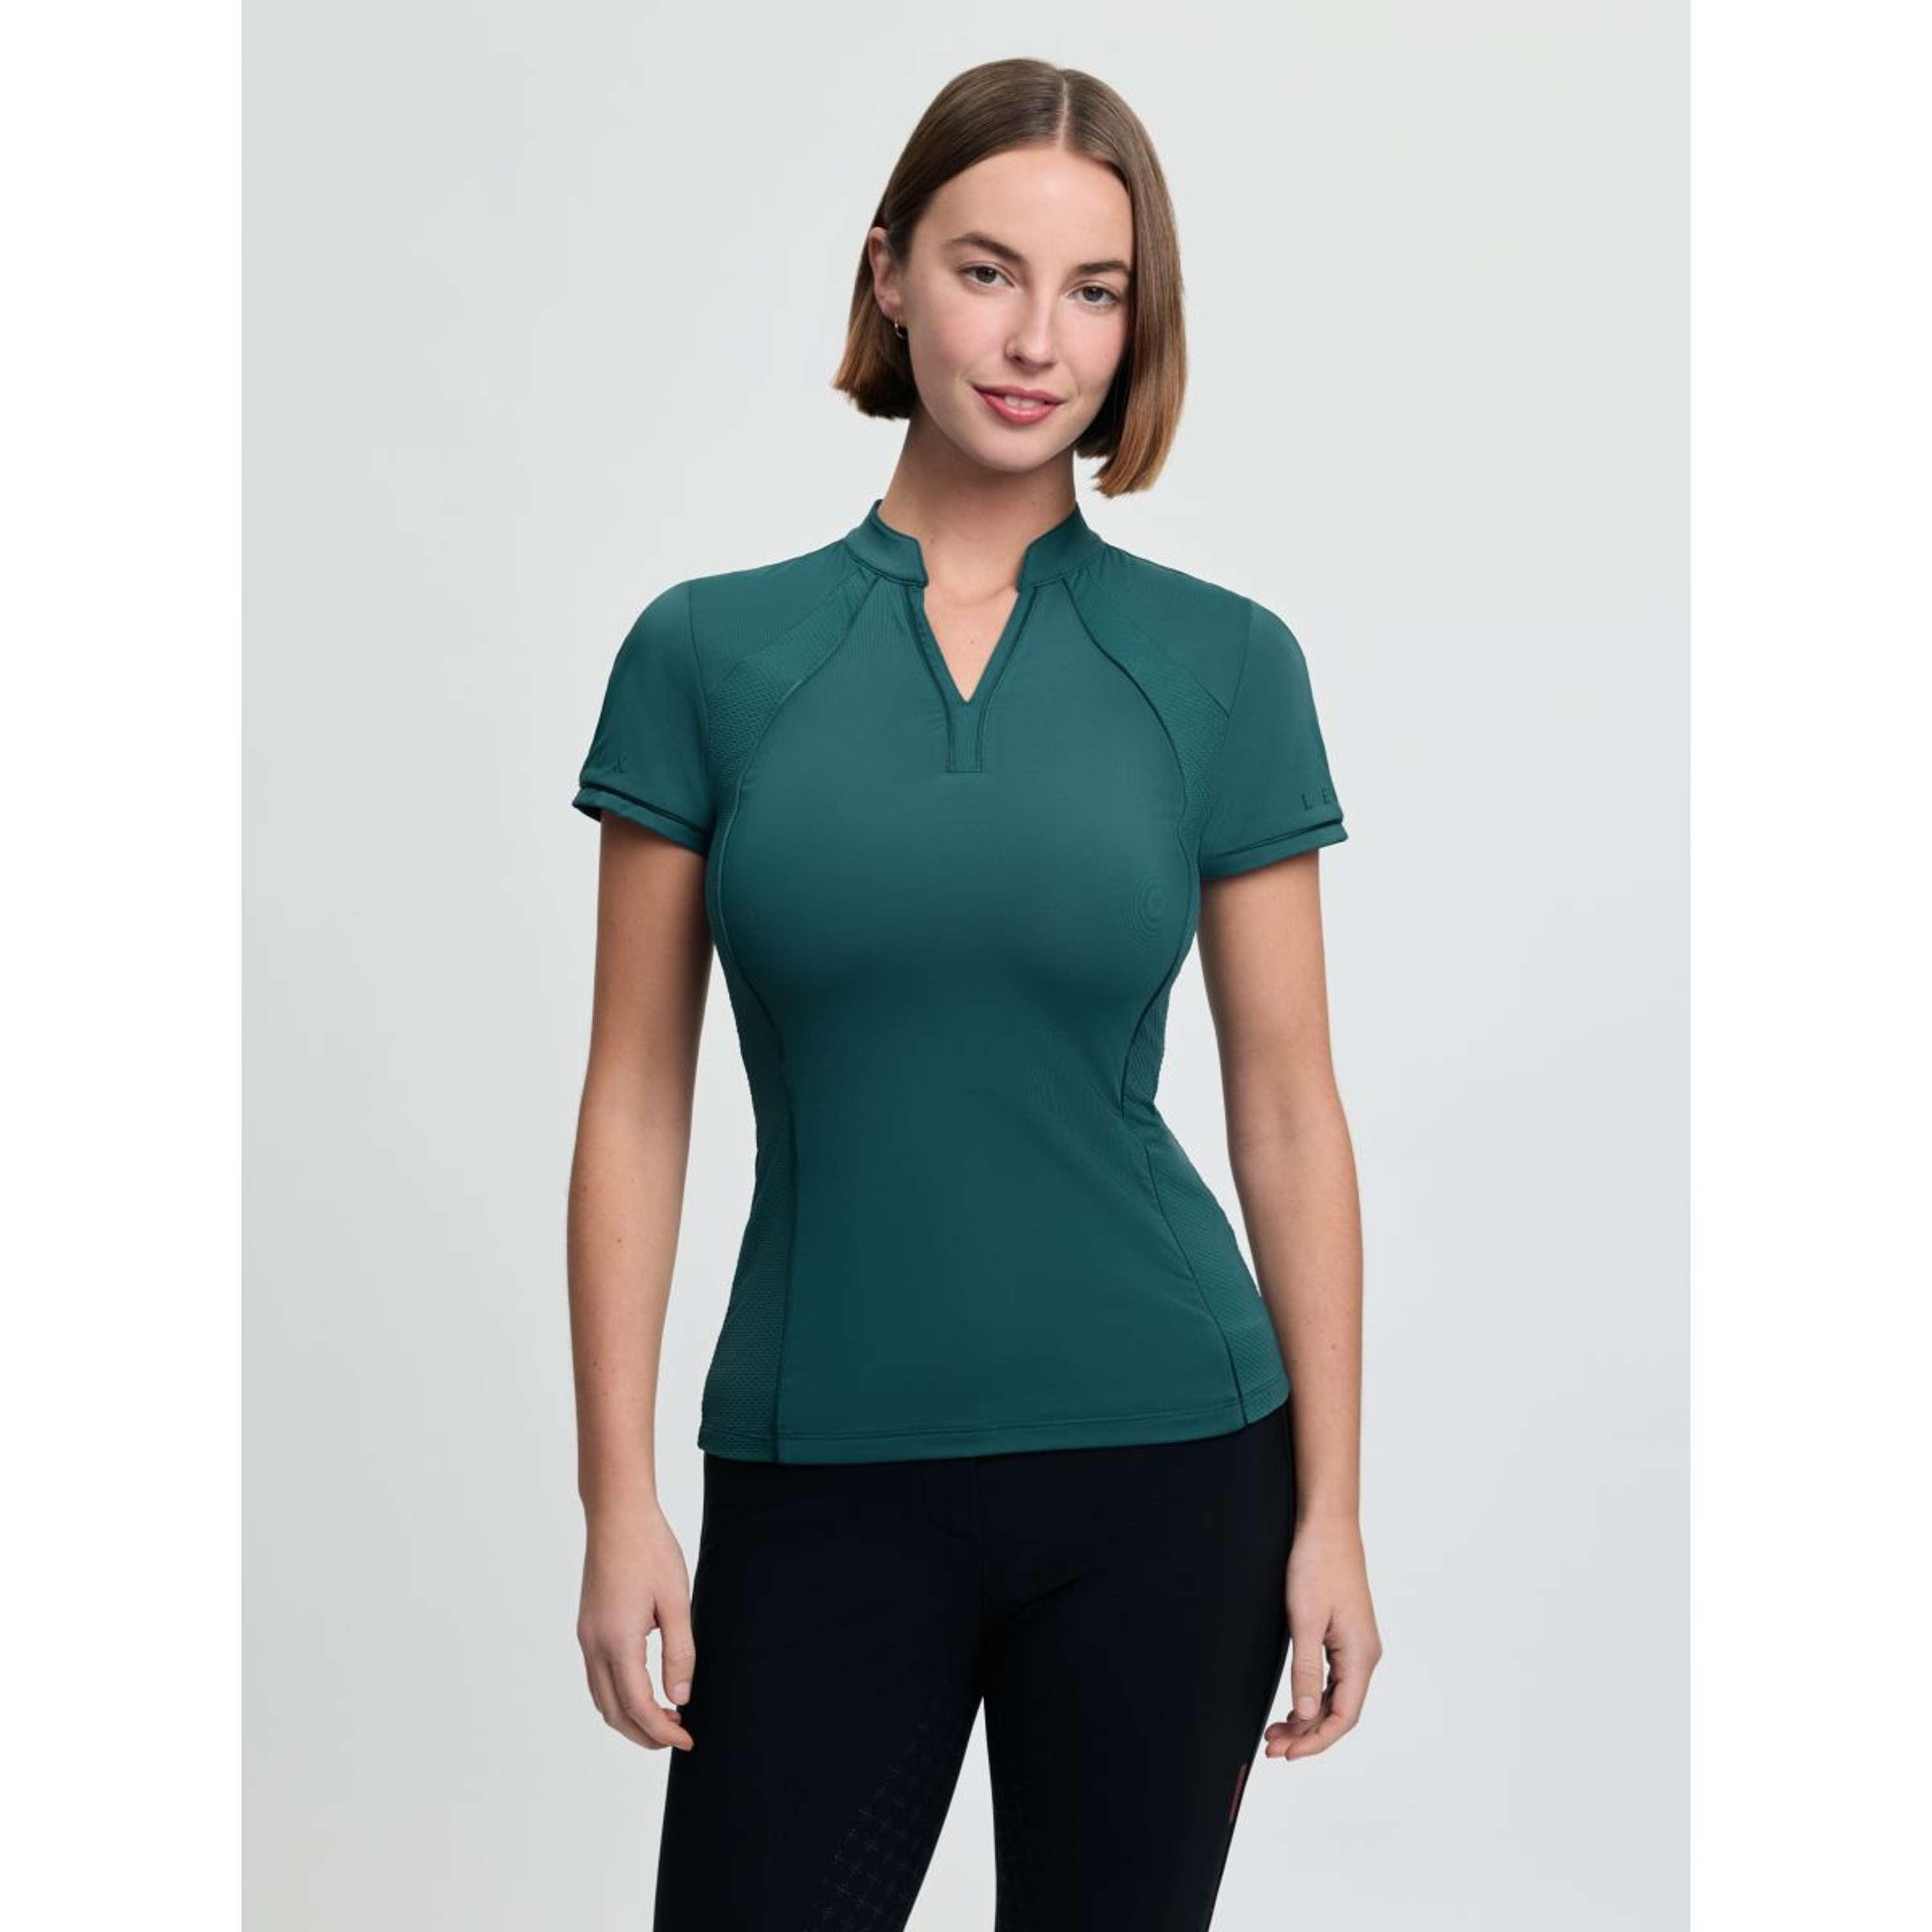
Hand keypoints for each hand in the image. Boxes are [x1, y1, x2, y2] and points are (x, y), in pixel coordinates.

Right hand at [576, 1498, 696, 1751]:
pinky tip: (643, 1689)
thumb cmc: (651, 1551)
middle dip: (644, 1733)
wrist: (617, 1515)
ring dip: (629, 1717)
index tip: (687, 1740)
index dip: (662, 1731)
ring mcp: (586, 1637)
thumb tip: (681, 1697)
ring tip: (665, 1716)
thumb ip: (680, 1653)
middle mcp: (594, 1645)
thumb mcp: (676, 1601)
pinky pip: (597, 1678)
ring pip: (601, 1698)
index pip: (638, 1706)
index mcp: (618, 1641)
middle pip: (613, 1712)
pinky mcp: (587, 1627)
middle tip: (678, 1736)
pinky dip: (617, 1697)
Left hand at [1265, 1512, 1381, 1760]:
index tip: (1286, 1755)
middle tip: (1272, 1747)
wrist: (1327, 1525)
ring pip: (1337, 1696)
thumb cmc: (1316, 1566)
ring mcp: (1358, 1644)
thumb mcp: (1304, 1621)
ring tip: (1276, 1732)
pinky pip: (1335, 1679)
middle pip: (1341, 1712)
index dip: (1315, 1742)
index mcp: (1361, 1656)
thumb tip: (1306, 1715)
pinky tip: (1295, 1706)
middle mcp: (1365, 1654)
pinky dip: (1315, 1697)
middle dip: (1307, 1735)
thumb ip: (1307, 1671)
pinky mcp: (1347, 1634)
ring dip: (1309, 1718)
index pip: (1343, 1718)